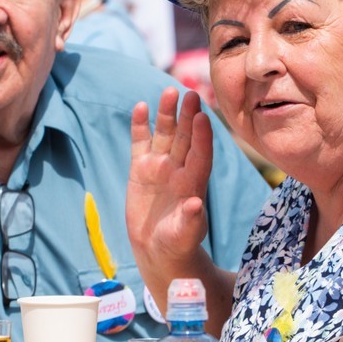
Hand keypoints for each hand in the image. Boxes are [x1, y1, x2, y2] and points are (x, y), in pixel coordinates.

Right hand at [125, 90, 215, 278]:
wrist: (158, 249)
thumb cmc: (178, 243)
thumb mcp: (185, 234)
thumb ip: (190, 220)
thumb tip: (196, 204)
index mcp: (194, 183)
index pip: (201, 154)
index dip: (202, 137)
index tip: (203, 117)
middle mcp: (179, 169)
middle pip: (185, 138)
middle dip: (188, 116)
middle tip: (190, 93)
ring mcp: (160, 167)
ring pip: (164, 135)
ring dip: (166, 114)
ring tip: (168, 92)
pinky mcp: (140, 170)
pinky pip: (141, 143)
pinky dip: (140, 126)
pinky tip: (140, 106)